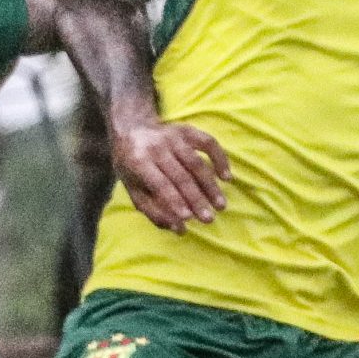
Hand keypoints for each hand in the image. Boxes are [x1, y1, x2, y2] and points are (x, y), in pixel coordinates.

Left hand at [112, 120, 229, 233]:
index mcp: (139, 161)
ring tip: (221, 205)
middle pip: (181, 176)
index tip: (188, 218)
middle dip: (196, 199)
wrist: (132, 128)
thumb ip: (153, 211)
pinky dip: (220, 159)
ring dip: (210, 185)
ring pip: (196, 162)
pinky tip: (226, 177)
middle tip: (209, 219)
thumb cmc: (132, 166)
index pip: (160, 184)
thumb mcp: (133, 190)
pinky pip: (208, 143)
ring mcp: (173, 136)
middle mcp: (157, 147)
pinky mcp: (187, 131)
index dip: (174, 201)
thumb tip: (180, 229)